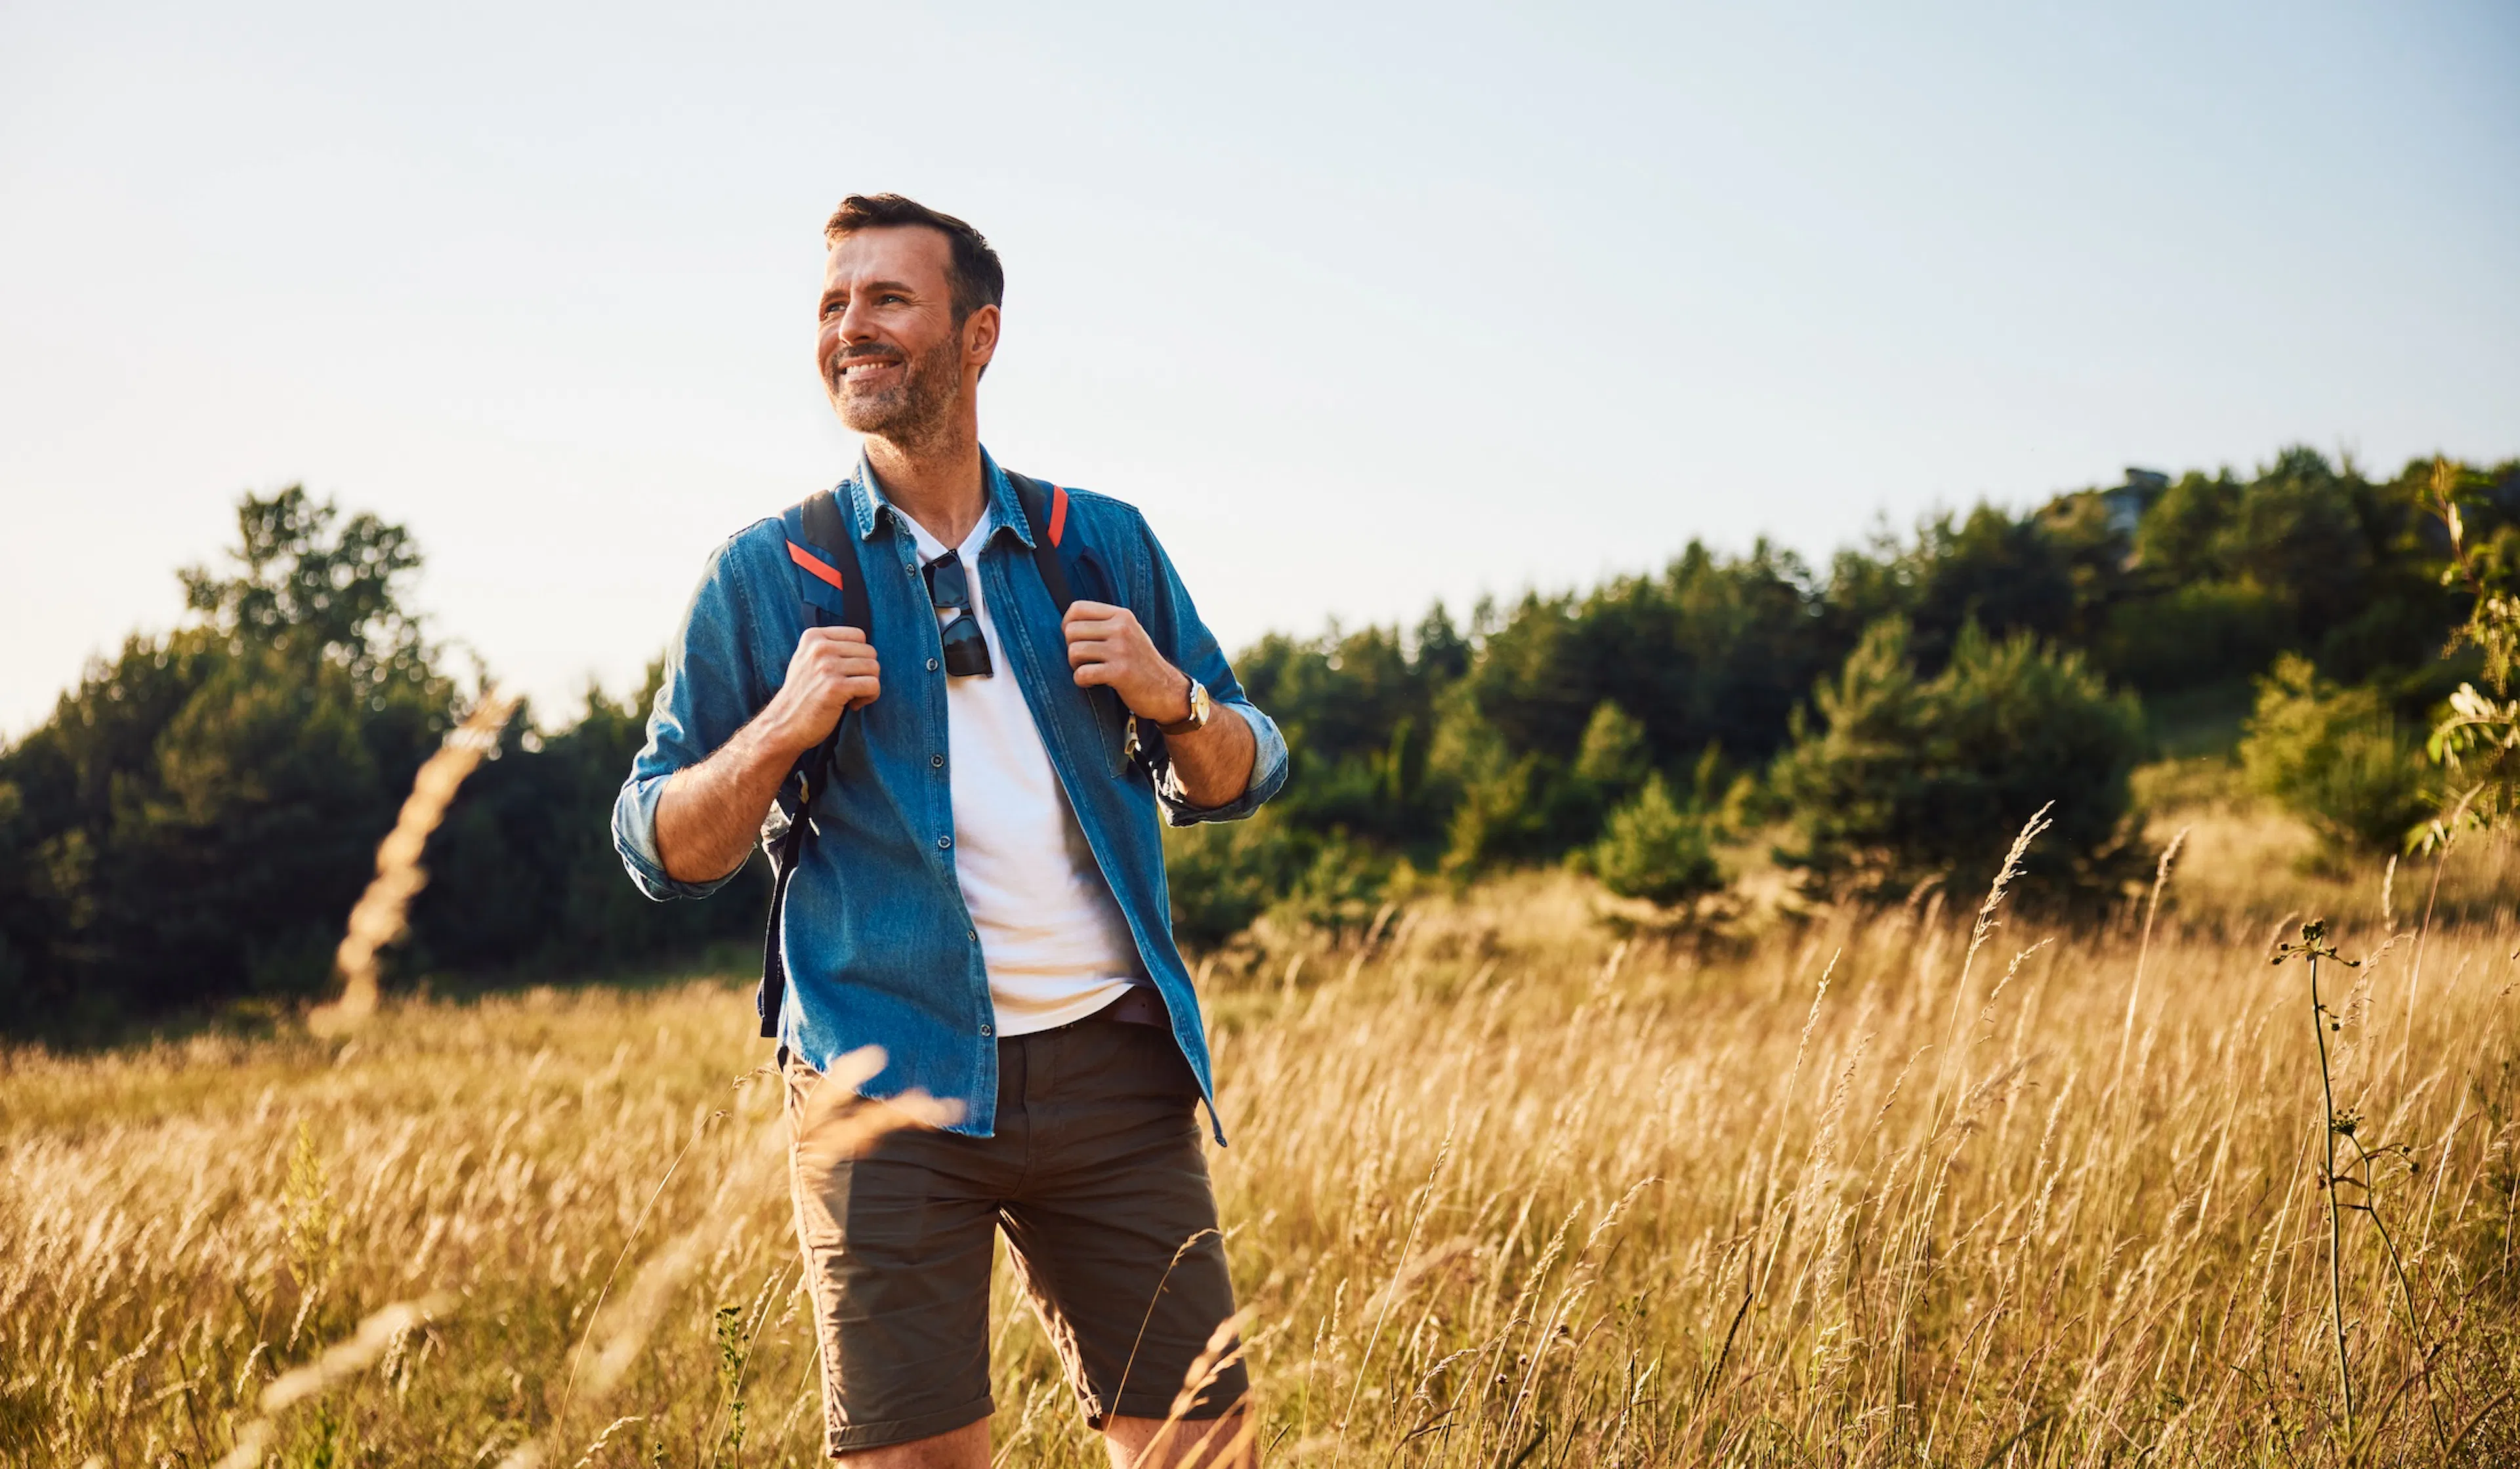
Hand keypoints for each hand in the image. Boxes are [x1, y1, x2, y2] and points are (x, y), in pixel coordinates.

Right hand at [763, 626, 880, 752]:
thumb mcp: (807, 660)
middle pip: (869, 652)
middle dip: (866, 672)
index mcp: (813, 637)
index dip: (859, 656)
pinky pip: (873, 685)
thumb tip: (865, 646)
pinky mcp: (835, 687)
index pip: (858, 635)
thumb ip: (830, 647)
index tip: (847, 673)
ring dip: (869, 686)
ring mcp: (827, 667)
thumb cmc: (801, 696)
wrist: (782, 725)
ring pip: (874, 668)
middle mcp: (819, 648)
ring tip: (851, 697)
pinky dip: (870, 697)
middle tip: (851, 688)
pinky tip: (853, 705)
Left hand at [1063, 601, 1190, 721]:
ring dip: (1075, 666)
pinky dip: (1082, 681)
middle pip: (1071, 631)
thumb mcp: (1129, 633)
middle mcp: (1121, 629)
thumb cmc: (1141, 663)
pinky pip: (1082, 673)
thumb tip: (1069, 622)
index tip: (1076, 640)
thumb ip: (1105, 623)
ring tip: (1089, 671)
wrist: (1167, 689)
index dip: (1067, 625)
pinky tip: (1093, 683)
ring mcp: (1121, 650)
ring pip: (1074, 651)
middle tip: (1084, 660)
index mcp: (1122, 616)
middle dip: (1070, 648)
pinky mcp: (1120, 672)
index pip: (1077, 608)